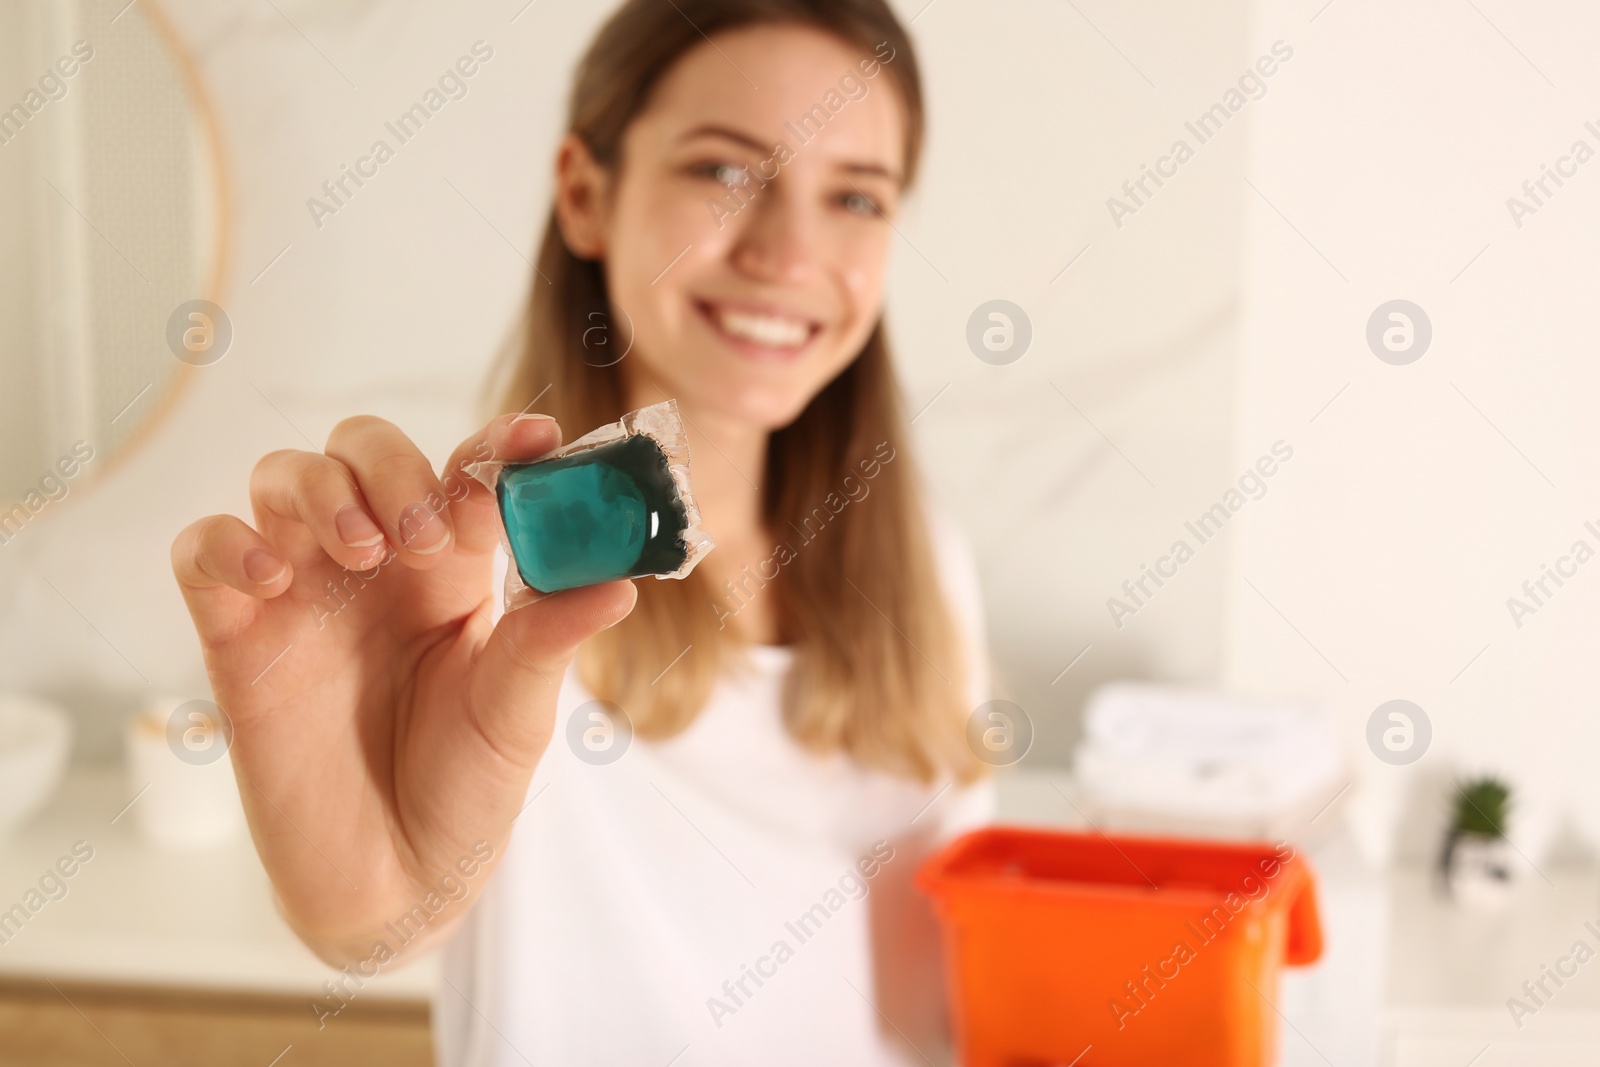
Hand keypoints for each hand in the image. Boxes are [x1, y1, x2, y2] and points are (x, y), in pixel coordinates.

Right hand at [171, 413, 635, 962]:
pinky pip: (202, 551)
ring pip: (284, 477)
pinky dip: (226, 542)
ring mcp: (303, 594)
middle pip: (362, 449)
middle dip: (392, 465)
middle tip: (424, 528)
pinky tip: (272, 578)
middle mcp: (376, 567)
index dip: (495, 447)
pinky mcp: (238, 636)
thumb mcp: (518, 712)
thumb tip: (620, 580)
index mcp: (450, 572)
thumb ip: (550, 639)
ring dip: (320, 489)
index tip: (533, 440)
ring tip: (363, 549)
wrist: (397, 882)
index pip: (464, 477)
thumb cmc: (465, 789)